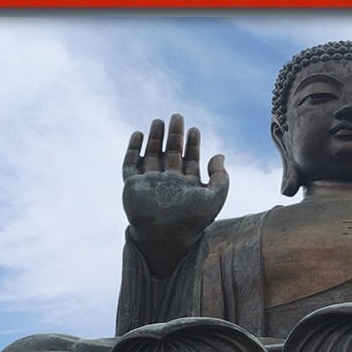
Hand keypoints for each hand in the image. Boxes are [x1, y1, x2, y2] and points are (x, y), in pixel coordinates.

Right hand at [122, 115, 227, 274]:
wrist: (165, 235)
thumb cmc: (192, 219)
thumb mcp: (215, 197)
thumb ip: (221, 177)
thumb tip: (219, 155)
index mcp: (187, 185)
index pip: (190, 159)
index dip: (192, 144)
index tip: (194, 130)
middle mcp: (168, 182)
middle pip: (170, 153)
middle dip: (174, 135)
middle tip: (177, 117)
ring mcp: (150, 183)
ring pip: (151, 155)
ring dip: (155, 138)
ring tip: (159, 121)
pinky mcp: (132, 186)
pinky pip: (130, 165)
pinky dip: (132, 150)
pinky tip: (138, 135)